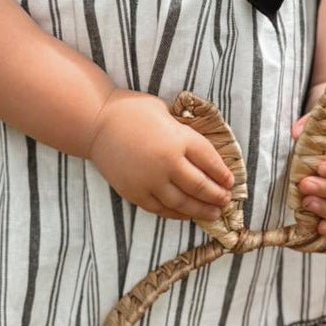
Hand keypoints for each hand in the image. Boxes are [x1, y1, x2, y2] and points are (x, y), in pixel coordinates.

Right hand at [86, 87, 235, 223]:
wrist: (95, 123)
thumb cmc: (132, 111)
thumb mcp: (165, 112)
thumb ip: (183, 133)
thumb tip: (201, 153)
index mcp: (178, 139)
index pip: (209, 161)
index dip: (222, 173)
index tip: (231, 182)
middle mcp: (168, 163)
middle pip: (200, 185)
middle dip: (217, 195)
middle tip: (226, 201)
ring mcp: (150, 181)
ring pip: (183, 202)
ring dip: (201, 209)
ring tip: (213, 213)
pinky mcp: (135, 192)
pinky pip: (161, 209)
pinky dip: (177, 214)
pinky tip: (187, 214)